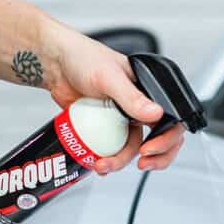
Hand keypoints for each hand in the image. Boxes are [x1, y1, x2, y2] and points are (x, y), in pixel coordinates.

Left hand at [42, 21, 184, 173]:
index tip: (148, 150)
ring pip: (131, 149)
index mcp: (148, 91)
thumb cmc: (83, 58)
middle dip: (153, 158)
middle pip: (158, 140)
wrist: (54, 65)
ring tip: (103, 165)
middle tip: (141, 164)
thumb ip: (132, 97)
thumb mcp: (109, 77)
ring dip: (120, 162)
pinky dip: (107, 160)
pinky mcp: (104, 129)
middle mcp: (138, 107)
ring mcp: (121, 120)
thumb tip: (155, 113)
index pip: (169, 120)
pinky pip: (112, 149)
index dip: (165, 140)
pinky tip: (98, 163)